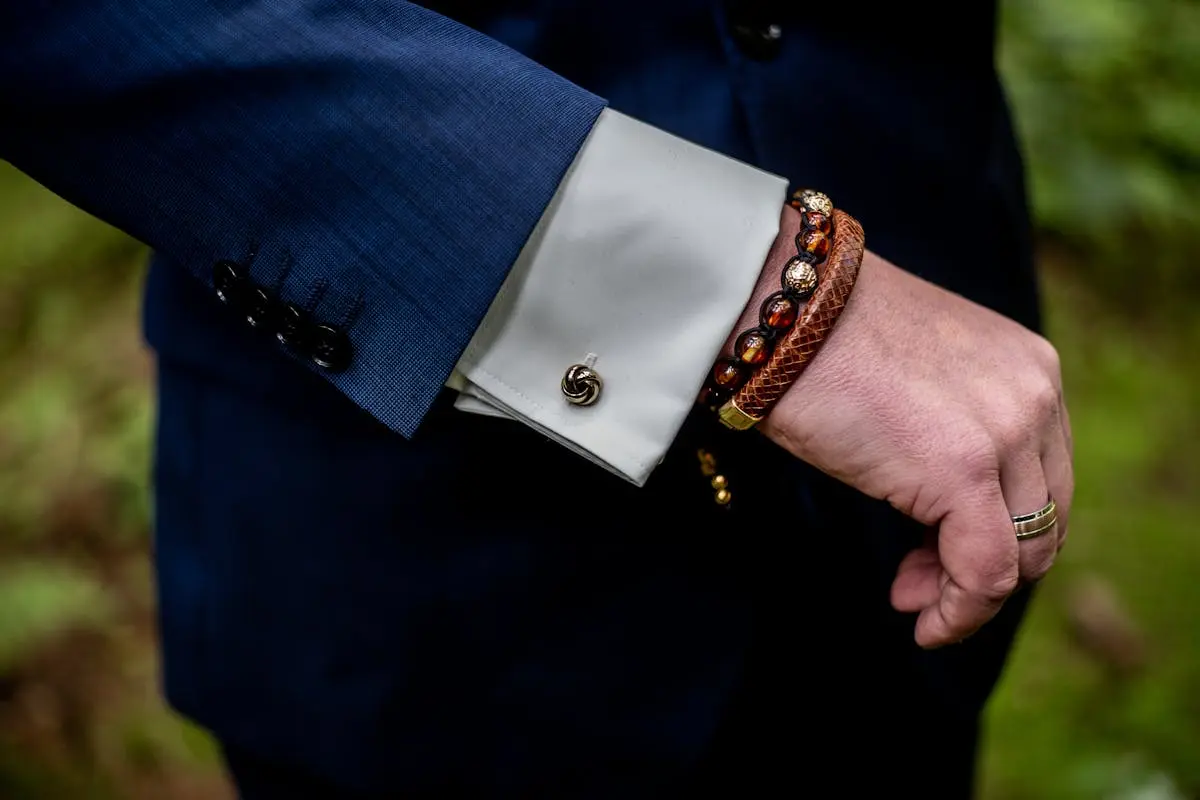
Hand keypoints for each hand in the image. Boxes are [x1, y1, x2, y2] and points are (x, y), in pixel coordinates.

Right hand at [735, 208, 1073, 646]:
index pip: (1043, 477)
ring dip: (967, 591)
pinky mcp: (964, 471)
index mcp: (1029, 369)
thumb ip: (954, 431)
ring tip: (912, 598)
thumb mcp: (917, 381)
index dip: (1000, 529)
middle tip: (918, 586)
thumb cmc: (823, 340)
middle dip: (984, 565)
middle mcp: (1034, 396)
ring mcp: (1006, 431)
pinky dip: (960, 612)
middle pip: (1042, 520)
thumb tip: (945, 516)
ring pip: (1020, 552)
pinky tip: (924, 621)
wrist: (781, 310)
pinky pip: (985, 571)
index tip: (936, 553)